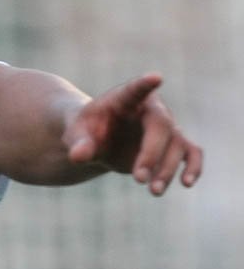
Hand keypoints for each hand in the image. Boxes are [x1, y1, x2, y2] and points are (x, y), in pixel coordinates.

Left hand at [64, 74, 202, 194]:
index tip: (156, 77)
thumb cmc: (85, 132)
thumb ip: (78, 143)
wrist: (96, 141)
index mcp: (123, 98)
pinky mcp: (173, 144)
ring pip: (177, 144)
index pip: (134, 89)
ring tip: (153, 191)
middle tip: (137, 179)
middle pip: (162, 126)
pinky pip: (191, 153)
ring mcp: (164, 126)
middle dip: (152, 154)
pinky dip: (193, 167)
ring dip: (167, 169)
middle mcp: (149, 109)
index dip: (144, 84)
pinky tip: (186, 183)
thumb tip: (78, 156)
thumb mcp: (75, 136)